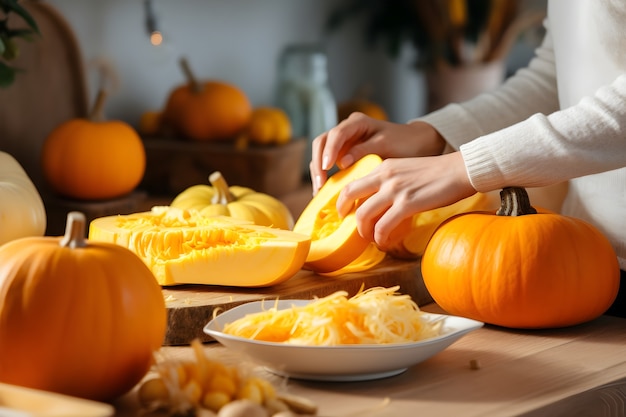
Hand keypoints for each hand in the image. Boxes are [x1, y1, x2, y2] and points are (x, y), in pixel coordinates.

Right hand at [309, 112, 446, 194]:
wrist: (416, 145)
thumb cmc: (404, 142)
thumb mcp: (386, 145)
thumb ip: (364, 151)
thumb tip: (341, 162)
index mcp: (357, 122)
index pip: (336, 134)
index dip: (329, 150)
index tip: (327, 167)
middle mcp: (346, 130)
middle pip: (322, 142)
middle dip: (317, 163)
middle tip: (320, 183)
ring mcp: (343, 143)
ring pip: (321, 153)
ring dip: (318, 170)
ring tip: (320, 190)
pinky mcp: (344, 155)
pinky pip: (328, 163)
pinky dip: (325, 175)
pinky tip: (325, 191)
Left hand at [336, 152, 475, 250]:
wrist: (461, 170)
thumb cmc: (438, 173)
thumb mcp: (406, 169)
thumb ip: (391, 181)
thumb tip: (379, 201)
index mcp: (384, 167)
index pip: (353, 182)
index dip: (343, 199)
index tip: (345, 211)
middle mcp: (385, 176)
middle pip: (349, 194)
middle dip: (344, 213)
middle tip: (348, 225)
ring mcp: (395, 190)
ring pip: (363, 214)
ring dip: (363, 231)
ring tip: (371, 238)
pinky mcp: (408, 204)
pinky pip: (384, 226)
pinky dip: (380, 238)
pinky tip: (385, 242)